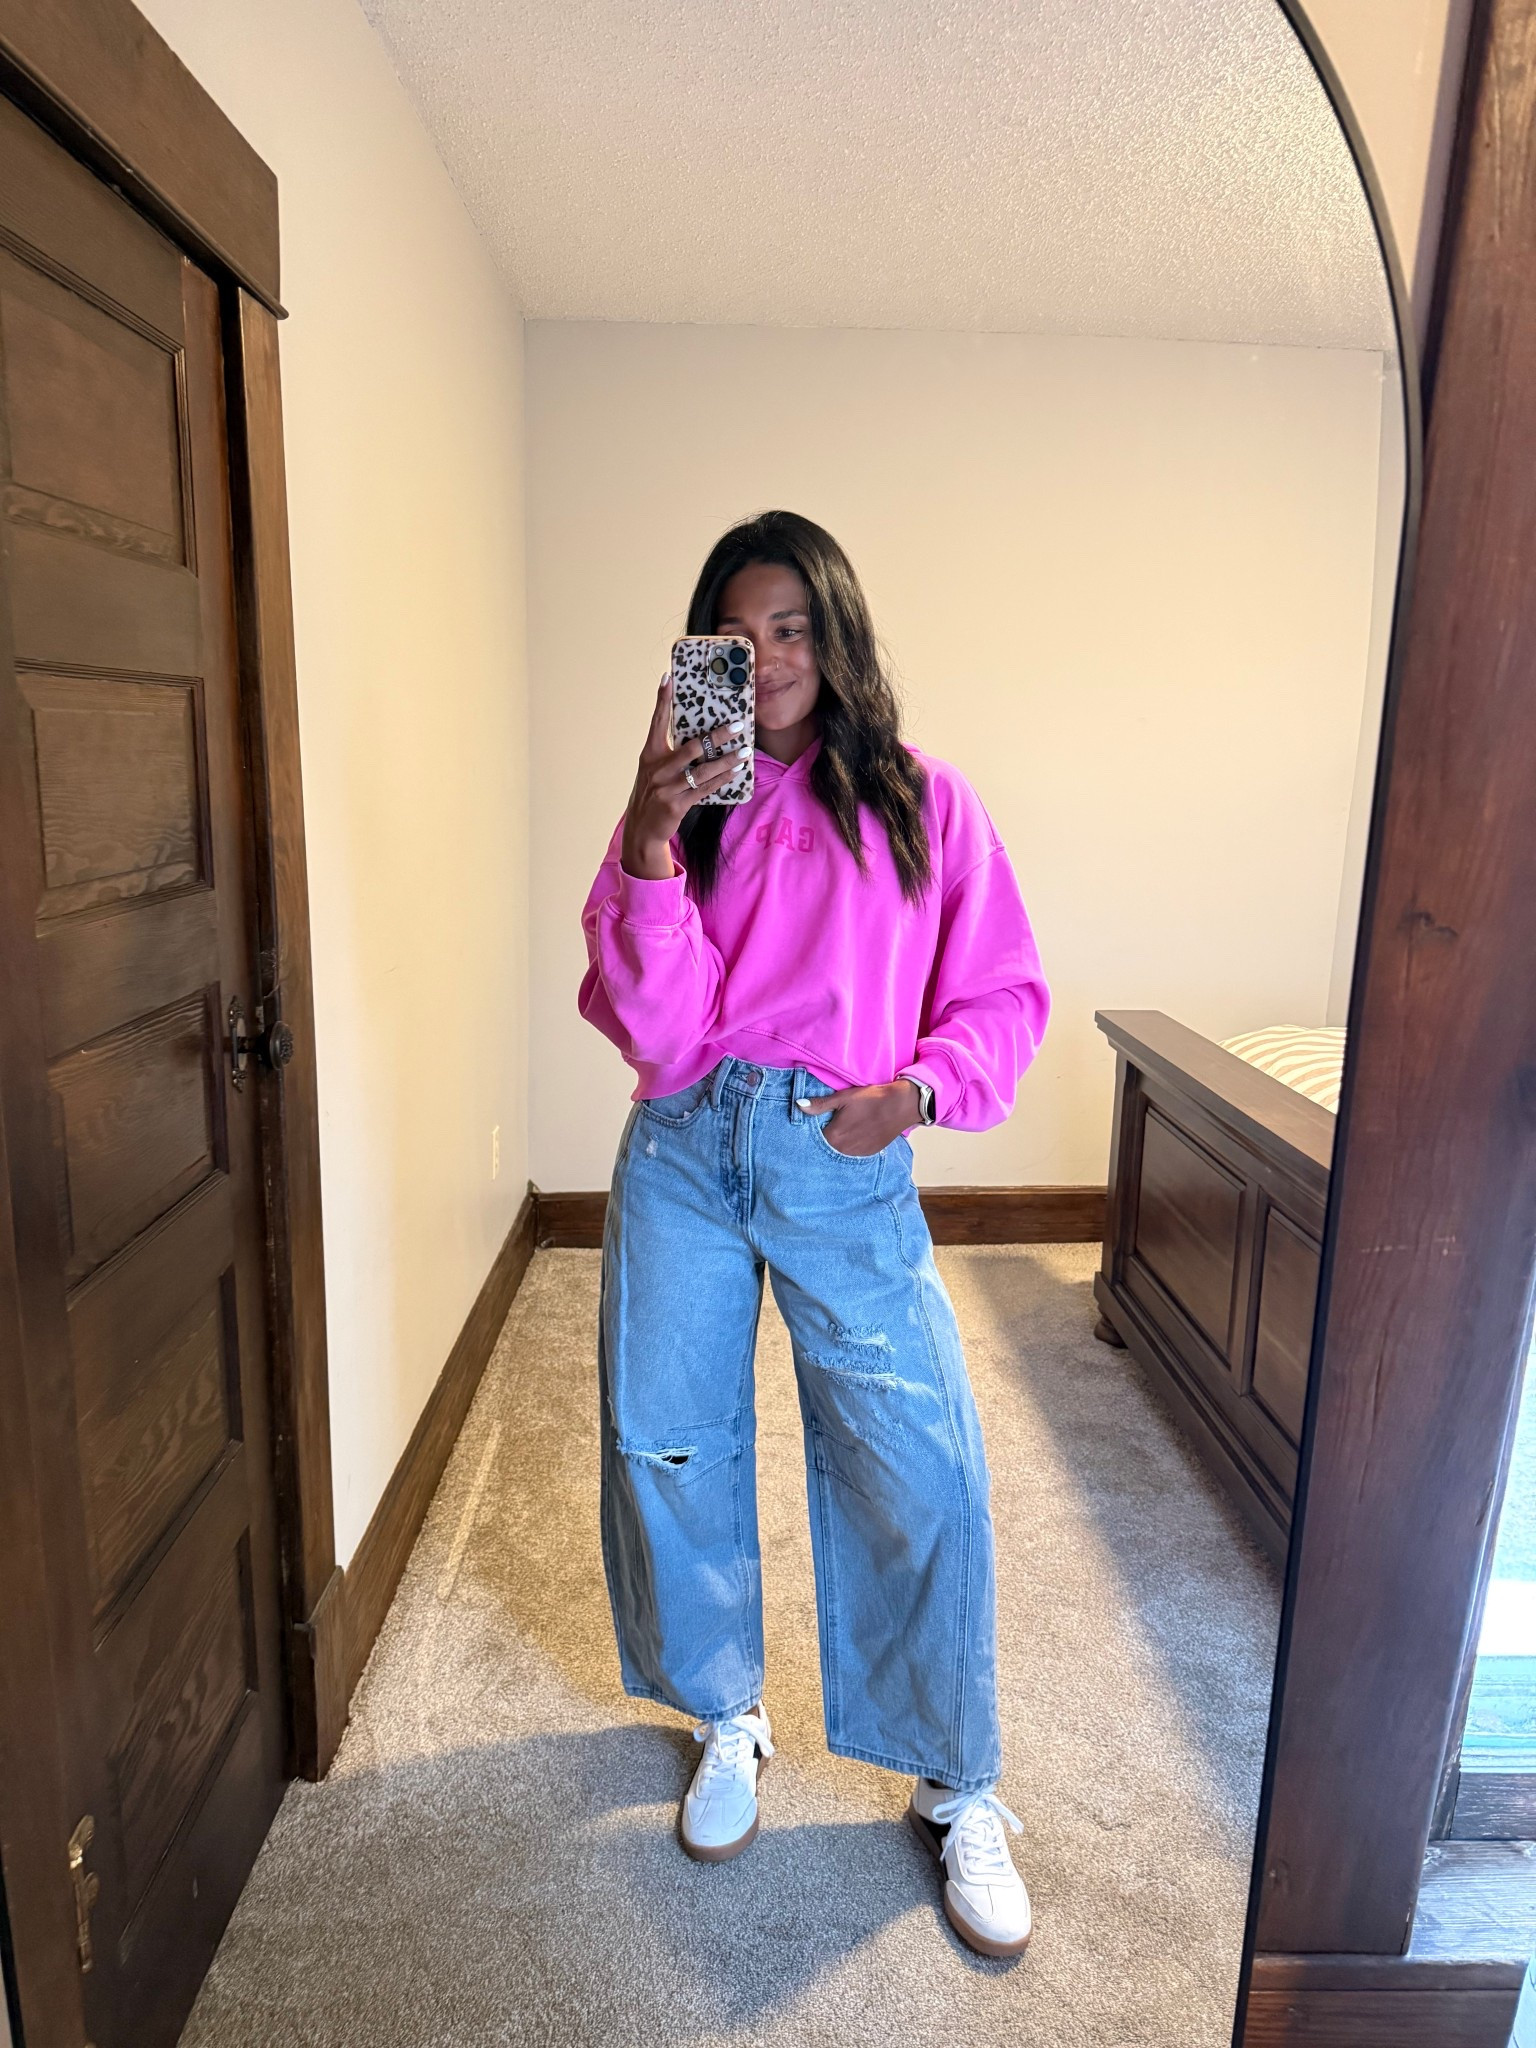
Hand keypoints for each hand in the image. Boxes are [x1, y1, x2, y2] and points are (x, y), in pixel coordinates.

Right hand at [621, 674, 748, 879]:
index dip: (662, 700)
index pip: (657, 722)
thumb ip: (670, 752)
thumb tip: (698, 734)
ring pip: (703, 770)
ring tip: (746, 752)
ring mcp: (666, 787)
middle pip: (692, 747)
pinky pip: (705, 789)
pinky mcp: (677, 805)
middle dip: (717, 736)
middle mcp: (657, 768)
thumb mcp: (654, 769)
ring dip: (727, 760)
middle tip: (738, 725)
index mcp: (650, 754)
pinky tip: (736, 772)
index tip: (668, 678)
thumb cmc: (653, 793)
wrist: (642, 828)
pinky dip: (723, 779)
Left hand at [799, 1080, 922, 1156]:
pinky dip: (850, 1146)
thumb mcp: (843, 1098)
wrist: (901, 1105)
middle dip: (824, 1139)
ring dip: (838, 1144)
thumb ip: (820, 1105)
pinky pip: (853, 1153)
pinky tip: (853, 1135)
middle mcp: (844, 1150)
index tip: (813, 1125)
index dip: (812, 1132)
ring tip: (842, 1130)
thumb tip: (798, 1105)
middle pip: (826, 1148)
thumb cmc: (871, 1099)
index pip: (814, 1140)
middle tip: (827, 1126)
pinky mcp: (869, 1153)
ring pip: (840, 1152)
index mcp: (834, 1137)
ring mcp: (857, 1154)